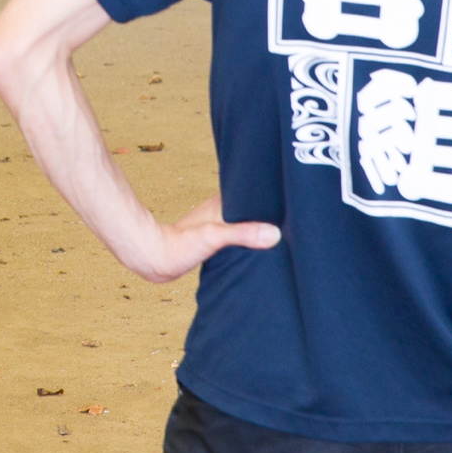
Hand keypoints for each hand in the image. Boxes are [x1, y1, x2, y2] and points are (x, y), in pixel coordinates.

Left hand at [124, 193, 280, 283]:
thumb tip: (274, 233)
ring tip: (284, 236)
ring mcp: (219, 225)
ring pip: (245, 223)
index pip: (254, 194)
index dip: (272, 197)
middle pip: (252, 209)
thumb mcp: (214, 236)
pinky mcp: (215, 240)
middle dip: (270, 214)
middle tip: (295, 221)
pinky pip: (239, 236)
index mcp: (224, 203)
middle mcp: (222, 211)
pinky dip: (249, 240)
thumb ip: (243, 233)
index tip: (293, 200)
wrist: (156, 258)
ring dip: (259, 228)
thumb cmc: (180, 245)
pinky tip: (258, 250)